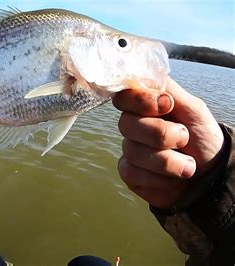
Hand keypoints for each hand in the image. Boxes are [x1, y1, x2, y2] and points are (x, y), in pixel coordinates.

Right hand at [112, 78, 223, 207]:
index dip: (139, 101)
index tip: (165, 105)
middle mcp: (133, 126)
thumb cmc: (203, 138)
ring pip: (133, 151)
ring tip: (187, 165)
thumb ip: (168, 90)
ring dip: (168, 161)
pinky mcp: (130, 174)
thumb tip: (140, 78)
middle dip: (161, 134)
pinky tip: (172, 178)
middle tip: (185, 138)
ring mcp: (129, 150)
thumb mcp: (193, 108)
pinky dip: (160, 178)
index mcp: (145, 107)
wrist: (212, 174)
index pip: (124, 96)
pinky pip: (133, 173)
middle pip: (127, 124)